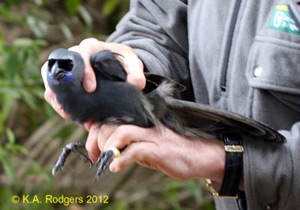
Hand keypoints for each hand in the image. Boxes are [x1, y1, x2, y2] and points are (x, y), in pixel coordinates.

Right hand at [41, 38, 145, 119]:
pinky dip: (56, 100)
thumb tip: (136, 85)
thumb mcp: (133, 64)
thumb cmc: (123, 61)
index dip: (84, 71)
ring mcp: (67, 66)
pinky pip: (52, 87)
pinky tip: (68, 114)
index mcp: (91, 47)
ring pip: (52, 78)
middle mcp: (75, 54)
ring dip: (57, 96)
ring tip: (68, 114)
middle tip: (73, 106)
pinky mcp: (64, 78)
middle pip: (60, 66)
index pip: (82, 54)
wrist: (117, 64)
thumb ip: (137, 72)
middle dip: (65, 87)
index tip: (91, 89)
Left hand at [86, 123, 225, 181]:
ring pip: (122, 132)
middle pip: (112, 124)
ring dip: (108, 147)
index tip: (90, 148)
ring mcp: (151, 136)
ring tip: (104, 160)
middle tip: (94, 157)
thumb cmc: (166, 152)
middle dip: (97, 140)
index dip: (95, 131)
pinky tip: (116, 168)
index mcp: (137, 124)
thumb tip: (104, 147)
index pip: (110, 120)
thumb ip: (125, 144)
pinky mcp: (159, 148)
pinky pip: (136, 150)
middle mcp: (143, 126)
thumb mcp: (142, 147)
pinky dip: (123, 159)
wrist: (194, 155)